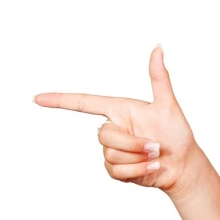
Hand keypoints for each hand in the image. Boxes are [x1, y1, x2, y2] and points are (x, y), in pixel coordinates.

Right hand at [34, 45, 198, 195]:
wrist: (182, 165)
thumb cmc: (177, 133)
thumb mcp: (168, 104)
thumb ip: (159, 77)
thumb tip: (157, 47)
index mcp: (120, 110)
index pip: (84, 102)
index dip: (60, 100)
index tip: (37, 98)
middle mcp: (114, 128)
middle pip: (104, 135)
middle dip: (133, 143)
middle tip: (155, 145)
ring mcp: (112, 150)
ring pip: (110, 156)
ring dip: (138, 158)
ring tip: (155, 155)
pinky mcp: (115, 170)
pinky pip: (115, 172)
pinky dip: (137, 171)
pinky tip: (151, 167)